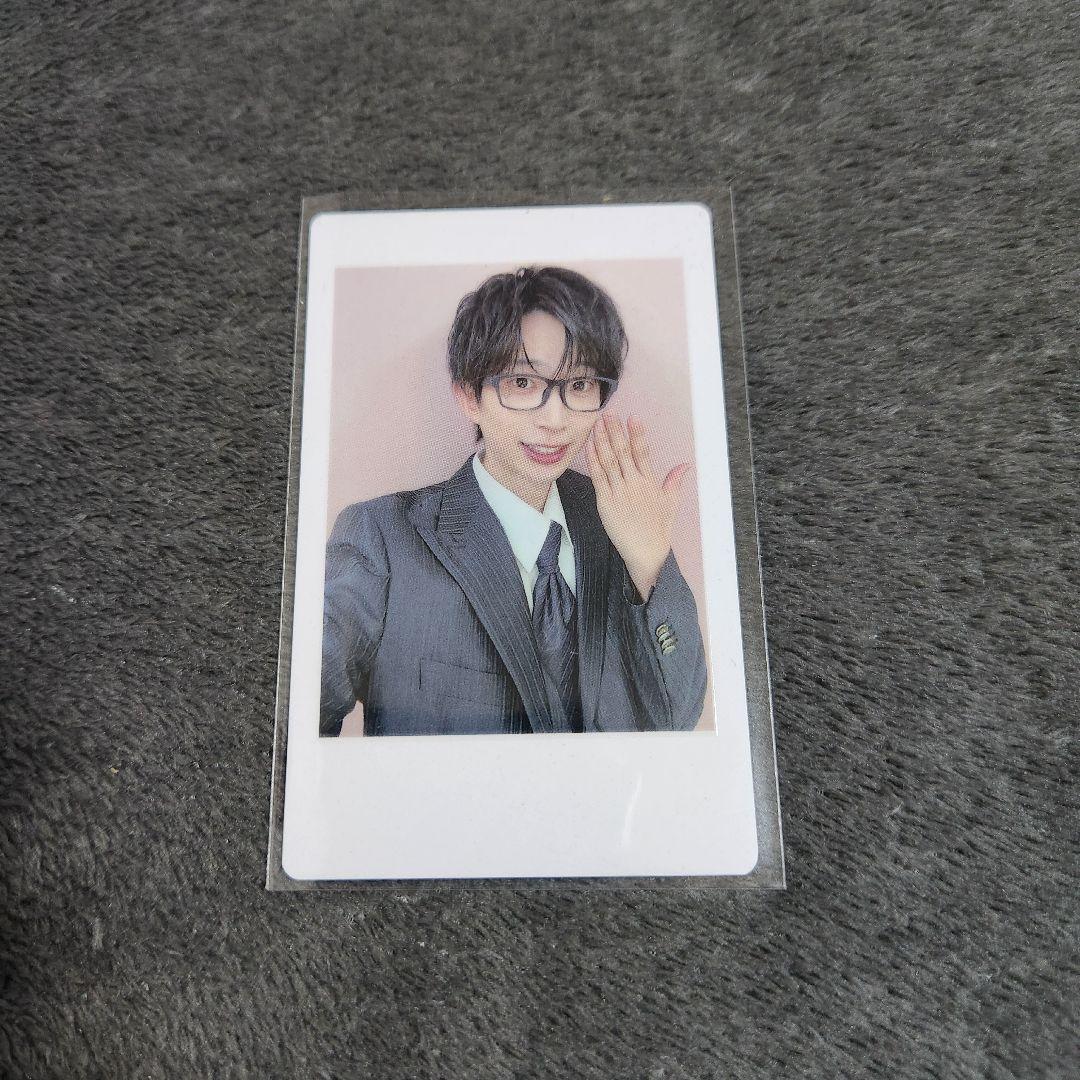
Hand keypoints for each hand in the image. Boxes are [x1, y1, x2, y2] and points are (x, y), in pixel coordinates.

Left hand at [585, 413, 690, 601]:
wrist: (646, 551)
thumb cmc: (658, 529)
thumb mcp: (670, 503)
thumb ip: (674, 482)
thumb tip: (684, 465)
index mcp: (650, 482)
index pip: (642, 453)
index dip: (637, 434)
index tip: (632, 418)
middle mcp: (634, 484)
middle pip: (623, 452)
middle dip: (615, 431)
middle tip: (609, 413)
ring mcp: (619, 492)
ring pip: (609, 461)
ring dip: (602, 441)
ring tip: (598, 424)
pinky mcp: (605, 502)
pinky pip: (598, 477)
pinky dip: (593, 460)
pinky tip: (590, 446)